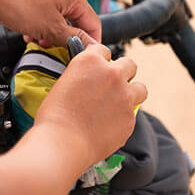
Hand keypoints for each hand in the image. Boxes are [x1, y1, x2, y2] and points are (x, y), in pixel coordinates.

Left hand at [0, 0, 101, 47]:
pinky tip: (31, 35)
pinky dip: (43, 29)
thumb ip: (74, 39)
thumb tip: (92, 47)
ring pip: (61, 23)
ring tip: (40, 42)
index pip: (94, 24)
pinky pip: (49, 19)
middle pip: (77, 24)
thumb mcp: (51, 28)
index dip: (90, 43)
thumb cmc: (19, 3)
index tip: (83, 56)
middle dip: (66, 39)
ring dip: (52, 36)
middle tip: (56, 50)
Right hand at [34, 44, 146, 165]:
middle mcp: (113, 74)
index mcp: (91, 61)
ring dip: (132, 93)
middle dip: (123, 73)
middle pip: (130, 64)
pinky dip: (123, 118)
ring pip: (140, 88)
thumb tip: (89, 81)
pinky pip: (132, 114)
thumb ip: (82, 76)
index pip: (103, 50)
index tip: (98, 69)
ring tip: (119, 104)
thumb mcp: (63, 84)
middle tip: (113, 85)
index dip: (100, 60)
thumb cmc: (54, 117)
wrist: (62, 144)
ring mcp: (125, 96)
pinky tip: (108, 125)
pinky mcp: (131, 117)